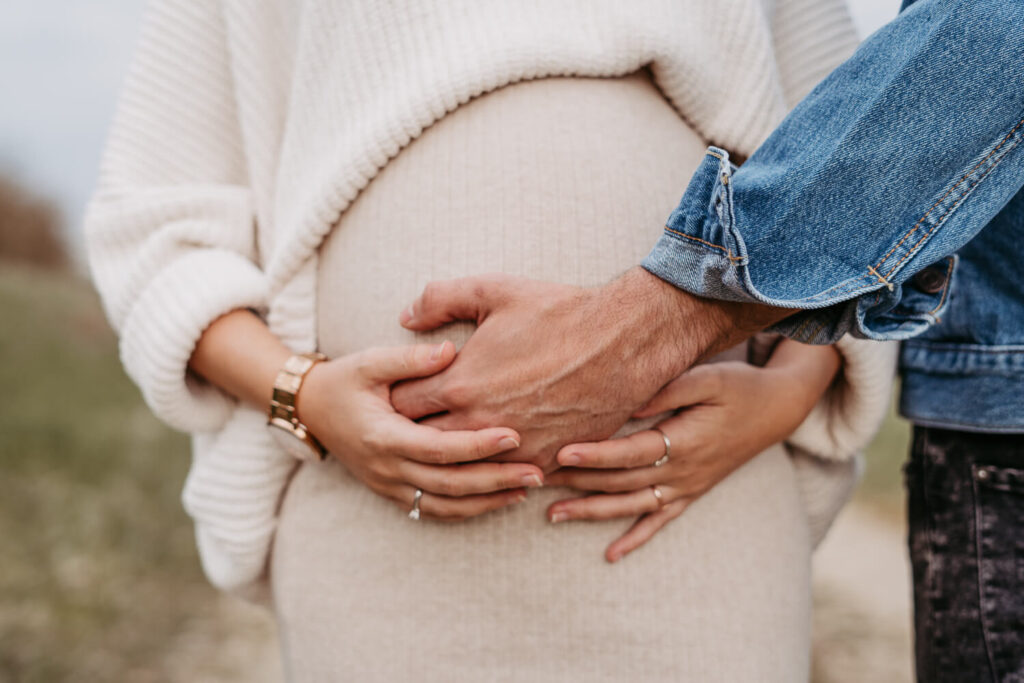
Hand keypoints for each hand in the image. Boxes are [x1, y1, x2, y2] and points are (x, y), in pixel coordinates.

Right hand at [296, 340, 544, 519]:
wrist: (311, 410)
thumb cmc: (346, 380)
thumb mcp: (370, 362)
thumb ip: (409, 359)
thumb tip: (450, 351)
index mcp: (383, 436)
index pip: (438, 448)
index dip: (477, 445)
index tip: (514, 436)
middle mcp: (386, 468)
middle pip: (448, 484)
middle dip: (494, 480)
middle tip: (536, 473)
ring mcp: (388, 486)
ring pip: (443, 506)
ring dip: (486, 502)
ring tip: (525, 490)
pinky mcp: (392, 494)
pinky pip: (433, 511)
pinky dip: (467, 510)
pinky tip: (498, 500)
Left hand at [390, 268, 785, 471]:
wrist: (626, 340)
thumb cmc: (559, 312)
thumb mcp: (493, 291)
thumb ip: (440, 299)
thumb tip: (405, 317)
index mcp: (460, 384)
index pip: (402, 407)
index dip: (393, 402)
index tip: (392, 398)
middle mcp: (481, 424)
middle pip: (426, 444)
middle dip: (414, 435)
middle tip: (407, 430)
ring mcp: (515, 448)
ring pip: (465, 471)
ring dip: (453, 462)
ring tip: (444, 454)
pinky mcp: (549, 460)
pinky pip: (510, 479)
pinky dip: (497, 473)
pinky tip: (490, 466)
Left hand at [544, 340, 839, 560]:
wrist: (777, 409)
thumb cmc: (738, 386)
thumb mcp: (708, 378)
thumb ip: (667, 390)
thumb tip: (628, 404)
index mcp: (683, 441)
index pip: (628, 452)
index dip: (594, 454)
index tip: (560, 453)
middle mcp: (682, 471)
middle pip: (621, 482)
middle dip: (577, 483)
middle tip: (535, 481)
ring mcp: (686, 487)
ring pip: (631, 506)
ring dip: (592, 512)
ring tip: (552, 515)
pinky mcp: (691, 493)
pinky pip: (660, 522)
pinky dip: (636, 539)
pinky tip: (611, 555)